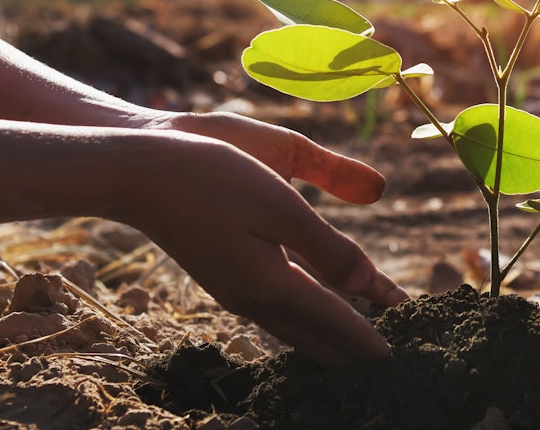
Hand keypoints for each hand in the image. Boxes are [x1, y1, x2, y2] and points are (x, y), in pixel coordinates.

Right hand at [115, 122, 403, 367]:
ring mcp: (237, 292)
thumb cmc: (213, 178)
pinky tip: (313, 313)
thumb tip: (369, 285)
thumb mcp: (280, 206)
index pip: (338, 325)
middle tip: (388, 364)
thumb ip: (327, 248)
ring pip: (296, 330)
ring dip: (331, 339)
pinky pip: (279, 314)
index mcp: (273, 285)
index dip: (371, 342)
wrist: (139, 174)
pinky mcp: (225, 278)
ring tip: (360, 346)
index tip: (400, 363)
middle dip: (354, 352)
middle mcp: (255, 299)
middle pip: (317, 340)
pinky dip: (307, 322)